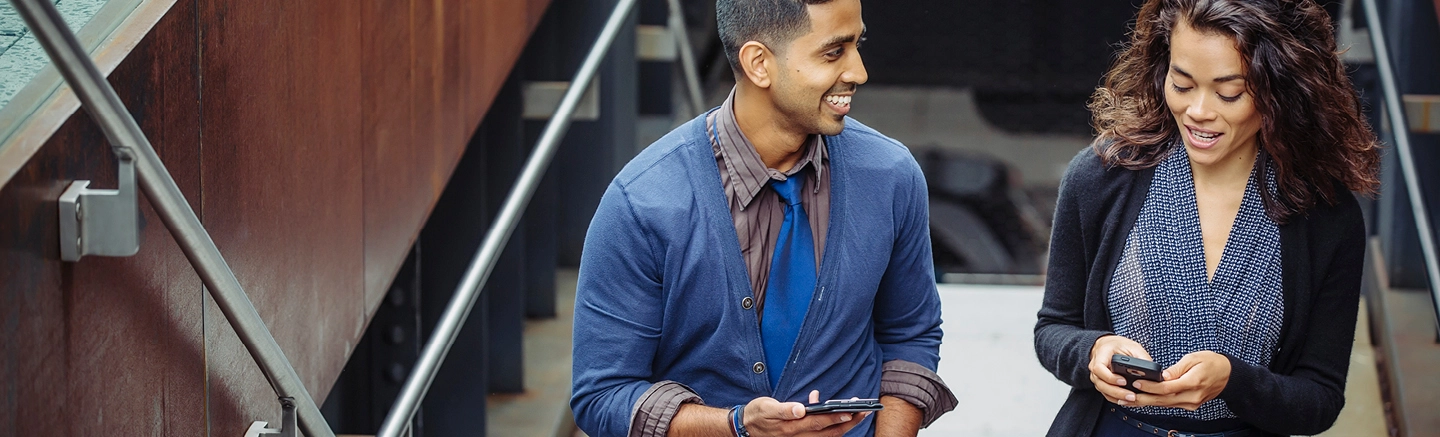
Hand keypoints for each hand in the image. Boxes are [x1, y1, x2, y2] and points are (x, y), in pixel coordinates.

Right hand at [743, 390, 871, 436]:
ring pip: (828, 434)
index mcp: (793, 428)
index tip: (852, 411)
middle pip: (830, 432)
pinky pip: (820, 433)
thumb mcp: (767, 408)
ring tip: (856, 410)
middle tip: (865, 410)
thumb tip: (800, 409)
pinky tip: (827, 407)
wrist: (745, 427)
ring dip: (843, 423)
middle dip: (849, 422)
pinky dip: (829, 422)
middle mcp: (800, 436)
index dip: (837, 418)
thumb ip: (784, 409)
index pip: (820, 424)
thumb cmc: (757, 415)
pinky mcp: (801, 436)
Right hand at [1088, 335, 1152, 406]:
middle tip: (1131, 395)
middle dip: (1117, 392)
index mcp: (1101, 354)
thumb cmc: (1119, 345)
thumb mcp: (1132, 347)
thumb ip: (1141, 358)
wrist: (1108, 346)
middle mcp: (1095, 367)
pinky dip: (1116, 399)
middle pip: (1101, 383)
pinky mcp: (1101, 383)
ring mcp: (1097, 377)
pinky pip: (1106, 394)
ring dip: (1117, 397)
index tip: (1123, 381)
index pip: (1099, 368)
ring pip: (1103, 390)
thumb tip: (1153, 372)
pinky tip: (1127, 401)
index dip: (1110, 377)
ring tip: (1132, 399)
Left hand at [1130, 351, 1230, 410]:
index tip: (1137, 383)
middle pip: (1164, 400)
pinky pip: (1171, 405)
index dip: (1151, 387)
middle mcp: (1192, 396)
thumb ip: (1177, 368)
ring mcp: (1192, 403)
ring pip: (1166, 405)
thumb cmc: (1212, 363)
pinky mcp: (1191, 405)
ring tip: (1129, 400)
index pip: (1167, 388)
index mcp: (1193, 382)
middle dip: (1143, 399)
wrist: (1229, 375)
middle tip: (1126, 397)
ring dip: (1147, 403)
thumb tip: (1163, 375)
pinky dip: (1157, 403)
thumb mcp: (1194, 358)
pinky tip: (1144, 400)